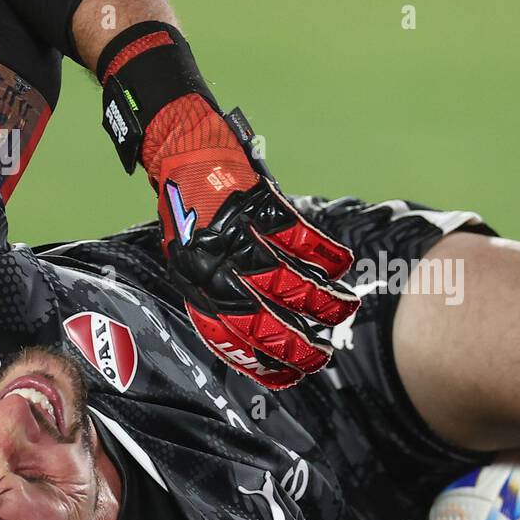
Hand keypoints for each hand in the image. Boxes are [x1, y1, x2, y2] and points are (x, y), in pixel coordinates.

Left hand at [146, 94, 358, 388]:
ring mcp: (236, 235)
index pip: (229, 339)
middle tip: (322, 355)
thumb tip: (258, 330)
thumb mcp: (191, 254)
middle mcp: (213, 265)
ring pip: (287, 281)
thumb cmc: (188, 203)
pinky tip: (341, 264)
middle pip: (261, 320)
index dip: (262, 363)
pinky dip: (325, 252)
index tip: (290, 376)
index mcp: (194, 283)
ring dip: (322, 300)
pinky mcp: (257, 203)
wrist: (174, 143)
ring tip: (345, 309)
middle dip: (297, 345)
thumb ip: (219, 290)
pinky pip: (298, 236)